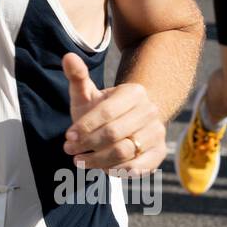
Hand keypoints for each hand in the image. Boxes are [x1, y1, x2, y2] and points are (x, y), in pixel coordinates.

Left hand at [61, 52, 165, 174]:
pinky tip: (101, 169)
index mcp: (134, 92)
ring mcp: (157, 132)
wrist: (127, 121)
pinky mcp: (159, 153)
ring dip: (98, 160)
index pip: (106, 112)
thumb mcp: (87, 93)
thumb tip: (68, 56)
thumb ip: (78, 77)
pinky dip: (116, 171)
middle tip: (70, 151)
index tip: (67, 137)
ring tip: (80, 161)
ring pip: (124, 152)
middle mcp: (150, 111)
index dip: (85, 126)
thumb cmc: (101, 108)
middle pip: (113, 134)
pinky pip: (137, 167)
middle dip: (88, 144)